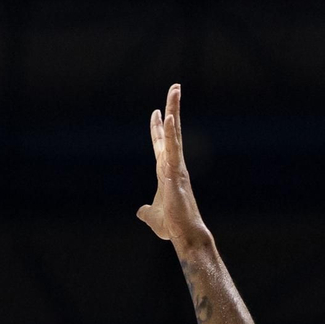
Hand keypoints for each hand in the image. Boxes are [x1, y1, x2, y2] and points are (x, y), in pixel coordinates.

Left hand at [136, 83, 207, 243]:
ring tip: (175, 90)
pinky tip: (170, 116)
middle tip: (174, 88)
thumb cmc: (172, 227)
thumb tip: (140, 212)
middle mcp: (172, 165)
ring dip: (174, 110)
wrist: (184, 235)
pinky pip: (173, 148)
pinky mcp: (176, 171)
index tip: (157, 113)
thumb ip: (146, 212)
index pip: (160, 145)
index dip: (158, 128)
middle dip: (172, 109)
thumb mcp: (152, 217)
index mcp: (165, 172)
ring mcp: (176, 166)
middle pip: (171, 132)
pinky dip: (171, 132)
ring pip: (175, 133)